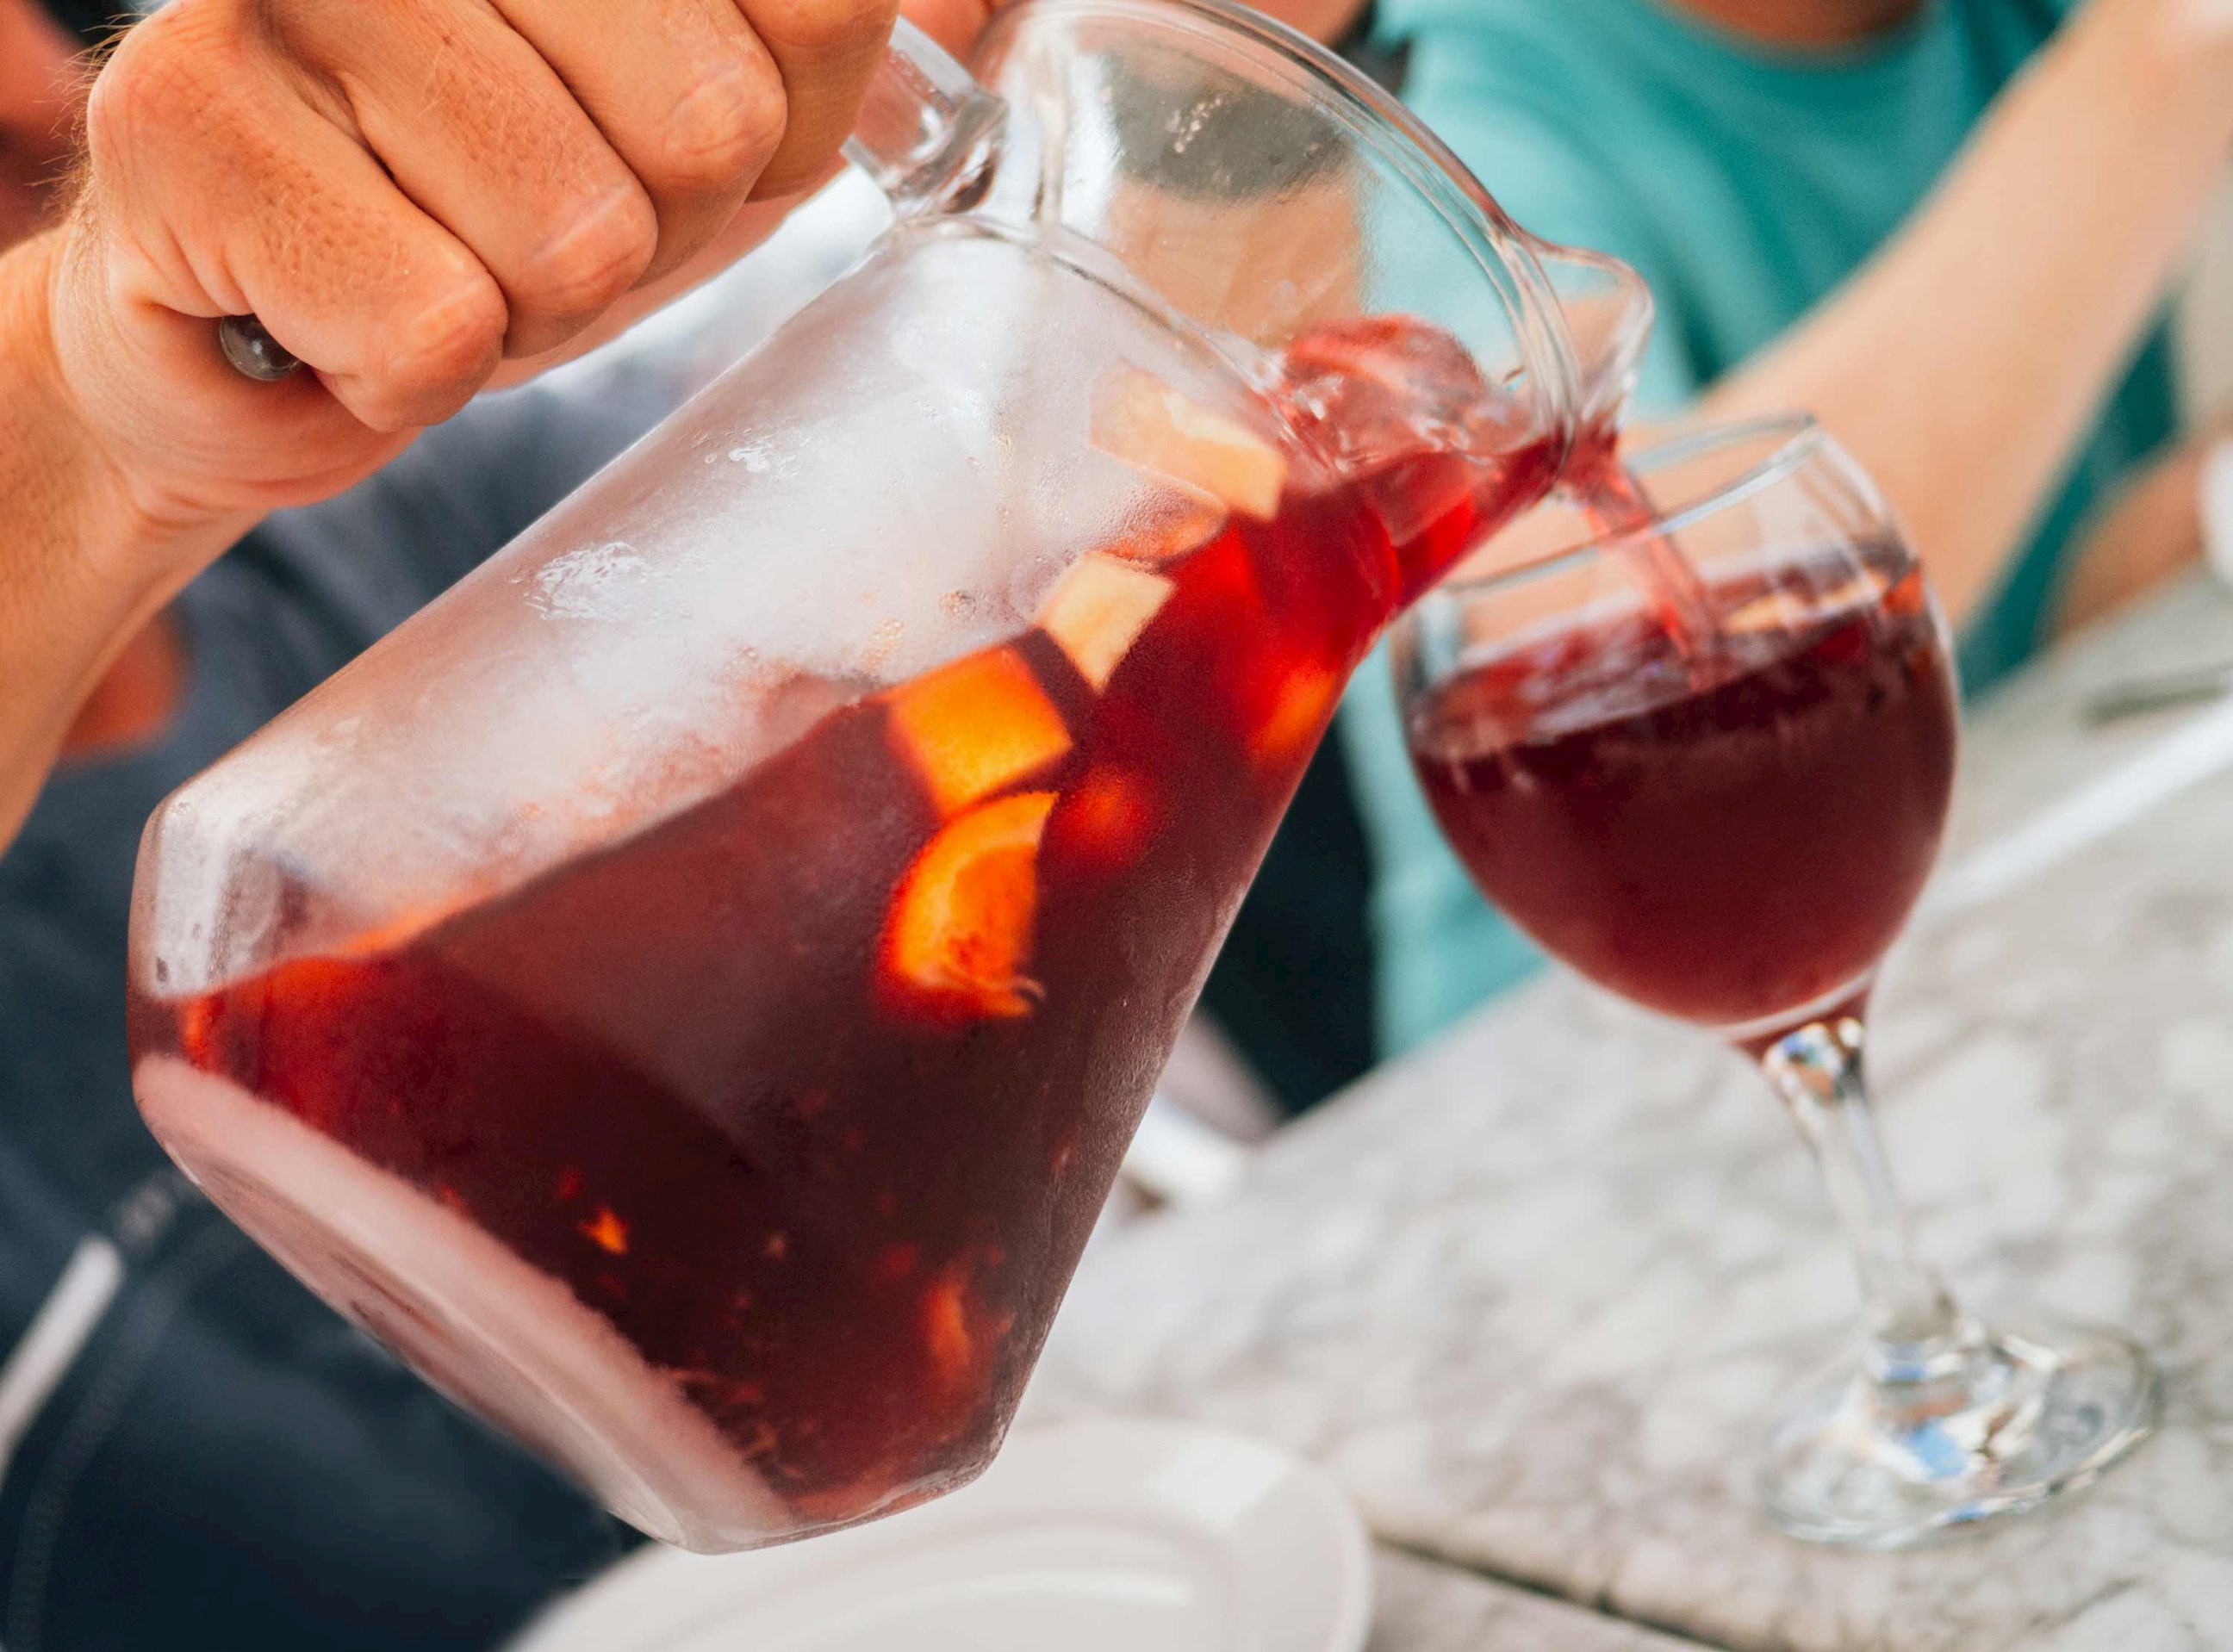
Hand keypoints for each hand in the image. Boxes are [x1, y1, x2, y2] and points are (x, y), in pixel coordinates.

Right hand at [43, 0, 933, 546]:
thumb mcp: (700, 120)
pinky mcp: (181, 130)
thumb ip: (822, 40)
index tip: (665, 150)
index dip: (772, 132)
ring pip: (573, 233)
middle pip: (707, 124)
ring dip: (529, 308)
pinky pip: (433, 327)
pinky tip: (344, 319)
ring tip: (440, 268)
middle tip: (538, 231)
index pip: (817, 7)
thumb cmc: (492, 214)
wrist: (263, 341)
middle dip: (648, 230)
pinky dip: (413, 375)